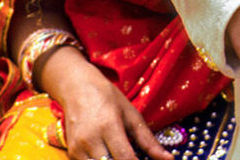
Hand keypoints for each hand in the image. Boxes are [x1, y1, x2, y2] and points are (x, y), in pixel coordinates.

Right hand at [41, 49, 173, 159]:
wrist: (76, 87)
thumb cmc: (108, 98)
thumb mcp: (131, 114)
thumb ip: (148, 140)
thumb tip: (168, 159)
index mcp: (109, 125)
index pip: (125, 158)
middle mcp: (90, 139)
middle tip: (137, 159)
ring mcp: (77, 148)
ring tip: (125, 157)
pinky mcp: (71, 154)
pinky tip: (111, 156)